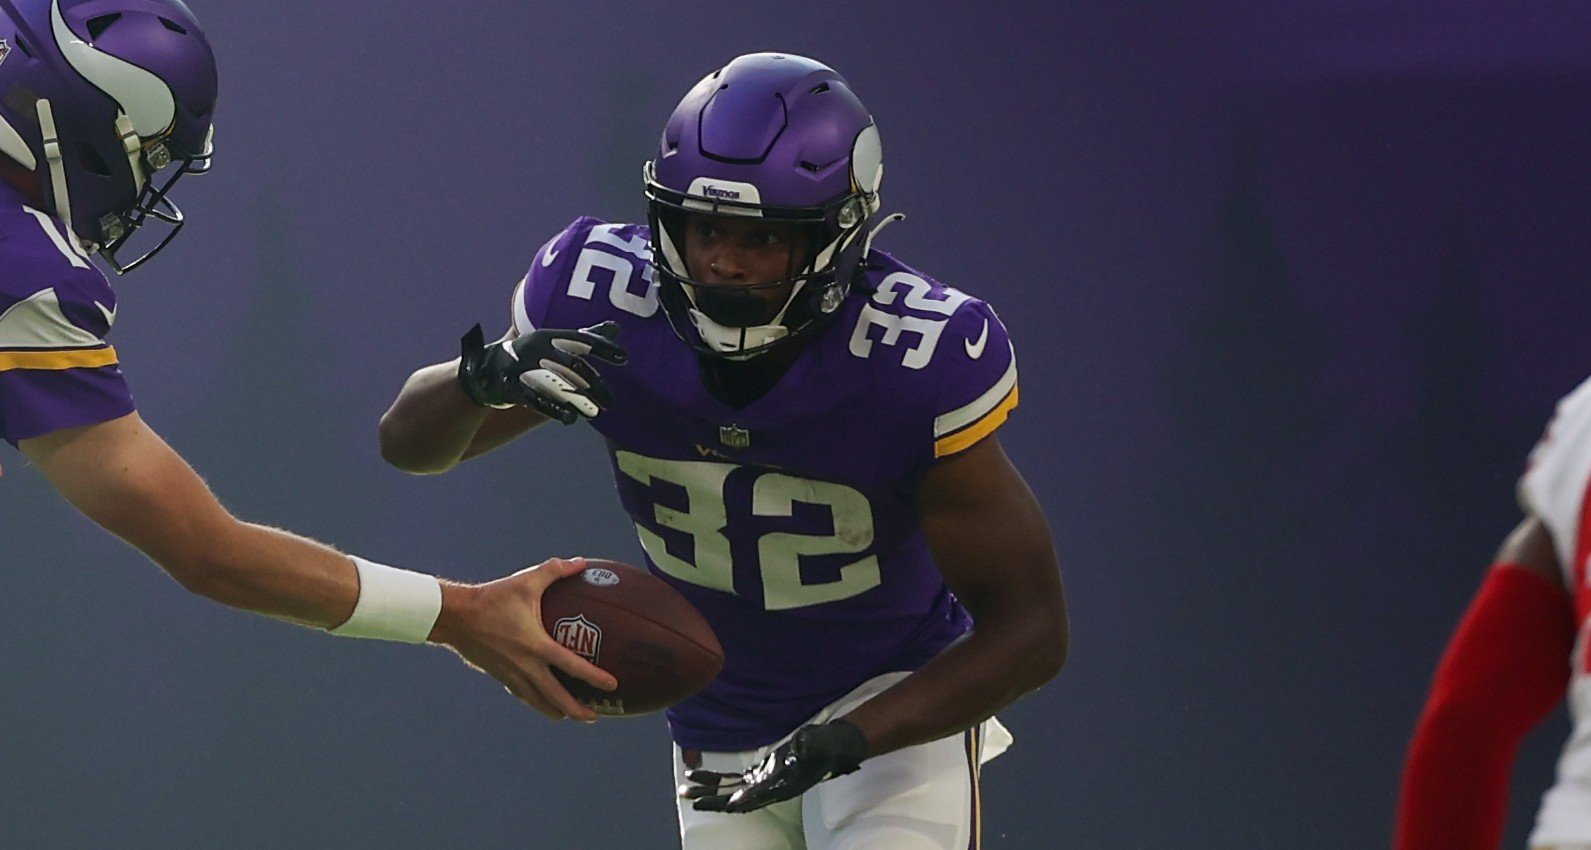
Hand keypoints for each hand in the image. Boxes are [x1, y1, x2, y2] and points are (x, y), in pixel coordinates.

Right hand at [436, 557, 618, 720]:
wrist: (455, 617)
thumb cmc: (492, 598)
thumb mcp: (526, 581)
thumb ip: (556, 571)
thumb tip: (582, 562)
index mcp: (536, 645)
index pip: (572, 666)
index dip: (594, 677)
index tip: (612, 686)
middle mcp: (525, 665)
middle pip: (555, 697)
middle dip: (576, 710)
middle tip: (595, 717)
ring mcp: (511, 674)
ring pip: (538, 701)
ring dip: (556, 711)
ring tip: (572, 716)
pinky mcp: (500, 676)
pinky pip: (522, 694)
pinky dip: (536, 701)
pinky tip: (542, 701)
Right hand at [457, 322, 627, 422]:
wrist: (487, 369)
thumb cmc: (531, 355)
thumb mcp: (554, 342)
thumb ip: (585, 337)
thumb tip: (616, 326)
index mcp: (547, 336)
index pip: (580, 339)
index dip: (602, 347)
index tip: (624, 357)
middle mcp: (536, 349)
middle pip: (571, 365)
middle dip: (593, 383)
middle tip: (611, 401)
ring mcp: (523, 369)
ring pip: (556, 385)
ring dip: (578, 400)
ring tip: (596, 412)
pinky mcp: (513, 388)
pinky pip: (536, 399)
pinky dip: (554, 409)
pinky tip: (570, 418)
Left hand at [679, 720, 867, 812]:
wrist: (833, 746)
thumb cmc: (827, 744)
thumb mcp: (821, 741)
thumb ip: (809, 745)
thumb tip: (799, 746)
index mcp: (786, 784)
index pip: (763, 795)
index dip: (746, 800)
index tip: (729, 804)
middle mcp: (772, 788)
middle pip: (739, 799)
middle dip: (716, 800)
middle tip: (693, 800)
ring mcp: (764, 782)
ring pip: (731, 791)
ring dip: (709, 792)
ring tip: (685, 791)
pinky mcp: (760, 774)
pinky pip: (733, 780)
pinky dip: (715, 780)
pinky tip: (697, 776)